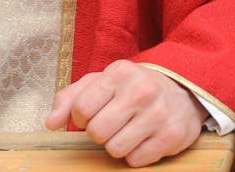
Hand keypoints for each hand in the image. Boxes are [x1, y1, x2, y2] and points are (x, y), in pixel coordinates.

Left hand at [45, 60, 207, 166]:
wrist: (183, 91)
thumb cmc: (133, 88)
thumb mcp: (102, 83)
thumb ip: (70, 98)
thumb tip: (51, 123)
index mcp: (120, 73)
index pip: (81, 108)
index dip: (82, 117)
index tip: (94, 113)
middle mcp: (142, 90)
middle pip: (97, 133)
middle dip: (100, 133)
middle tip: (113, 123)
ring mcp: (159, 114)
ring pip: (115, 150)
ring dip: (117, 145)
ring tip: (129, 130)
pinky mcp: (172, 136)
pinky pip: (136, 160)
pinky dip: (136, 154)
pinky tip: (144, 138)